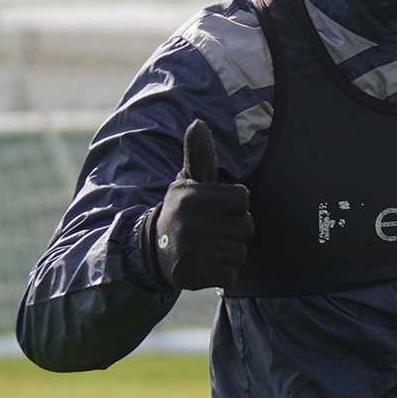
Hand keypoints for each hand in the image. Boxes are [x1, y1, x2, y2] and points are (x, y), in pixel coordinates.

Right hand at [140, 120, 253, 290]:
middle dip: (234, 229)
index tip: (218, 208)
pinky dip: (222, 272)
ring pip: (240, 251)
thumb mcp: (184, 184)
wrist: (150, 252)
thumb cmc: (178, 213)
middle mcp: (197, 223)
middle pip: (247, 226)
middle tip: (213, 230)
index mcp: (197, 197)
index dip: (234, 204)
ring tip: (207, 247)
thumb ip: (198, 156)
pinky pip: (231, 274)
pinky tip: (205, 264)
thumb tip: (198, 122)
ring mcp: (199, 251)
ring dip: (228, 251)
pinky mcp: (199, 275)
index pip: (243, 198)